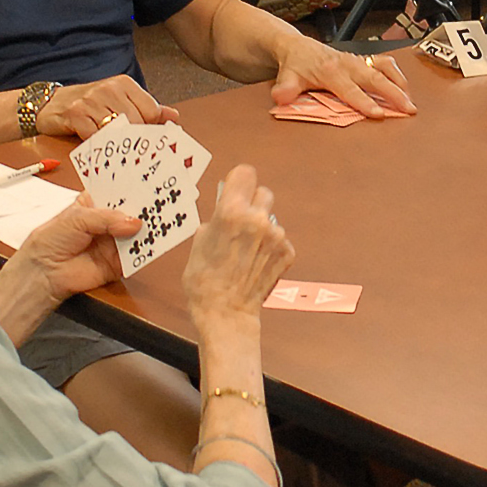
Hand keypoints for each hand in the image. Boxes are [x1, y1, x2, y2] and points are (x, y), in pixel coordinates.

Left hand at [2, 194, 142, 301]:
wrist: (44, 272)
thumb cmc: (50, 240)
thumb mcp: (76, 218)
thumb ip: (106, 218)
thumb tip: (133, 222)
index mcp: (95, 204)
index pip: (118, 192)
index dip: (131, 187)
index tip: (147, 182)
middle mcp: (107, 222)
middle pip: (132, 212)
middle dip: (143, 207)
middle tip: (154, 203)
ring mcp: (114, 241)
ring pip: (137, 233)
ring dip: (146, 229)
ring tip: (155, 221)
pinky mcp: (119, 261)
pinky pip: (137, 256)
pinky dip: (144, 250)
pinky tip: (148, 243)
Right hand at [37, 76, 179, 139]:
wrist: (52, 103)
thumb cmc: (90, 105)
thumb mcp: (120, 101)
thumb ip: (146, 108)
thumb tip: (174, 117)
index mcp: (125, 84)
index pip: (151, 110)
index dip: (150, 128)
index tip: (145, 138)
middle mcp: (109, 88)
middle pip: (136, 122)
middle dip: (134, 138)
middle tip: (128, 147)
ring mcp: (91, 100)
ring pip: (117, 129)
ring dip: (115, 142)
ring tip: (112, 145)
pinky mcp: (75, 114)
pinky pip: (95, 136)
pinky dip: (97, 144)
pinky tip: (95, 142)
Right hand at [182, 165, 294, 319]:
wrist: (226, 314)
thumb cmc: (205, 282)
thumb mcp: (199, 243)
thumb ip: (214, 221)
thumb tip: (222, 214)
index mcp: (232, 212)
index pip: (244, 173)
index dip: (238, 181)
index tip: (234, 189)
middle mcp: (258, 220)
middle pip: (263, 192)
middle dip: (252, 203)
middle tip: (240, 221)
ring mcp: (276, 237)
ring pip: (272, 219)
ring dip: (261, 229)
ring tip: (245, 251)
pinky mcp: (287, 253)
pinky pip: (280, 240)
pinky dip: (270, 248)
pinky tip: (255, 263)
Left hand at [270, 40, 416, 117]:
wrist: (296, 47)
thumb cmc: (295, 65)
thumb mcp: (287, 76)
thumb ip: (286, 88)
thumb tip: (282, 96)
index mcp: (330, 70)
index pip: (350, 89)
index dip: (363, 102)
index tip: (377, 114)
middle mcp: (348, 63)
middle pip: (375, 78)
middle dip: (393, 94)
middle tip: (408, 109)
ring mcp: (357, 60)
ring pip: (384, 68)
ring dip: (399, 83)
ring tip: (411, 101)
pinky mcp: (363, 59)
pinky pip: (384, 63)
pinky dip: (397, 75)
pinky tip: (405, 88)